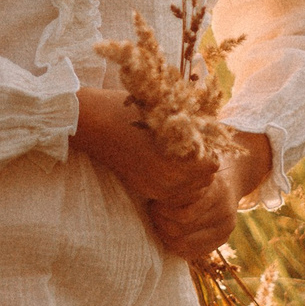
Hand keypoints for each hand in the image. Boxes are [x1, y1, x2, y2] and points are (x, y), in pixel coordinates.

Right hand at [71, 88, 216, 205]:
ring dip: (189, 176)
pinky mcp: (145, 190)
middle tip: (189, 146)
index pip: (213, 164)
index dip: (208, 150)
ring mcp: (155, 188)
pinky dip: (175, 183)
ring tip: (176, 155)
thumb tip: (213, 129)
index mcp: (177, 160)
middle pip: (205, 180)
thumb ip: (191, 126)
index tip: (197, 138)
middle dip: (201, 165)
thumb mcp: (165, 111)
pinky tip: (164, 164)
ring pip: (191, 190)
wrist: (91, 123)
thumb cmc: (127, 109)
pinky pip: (173, 195)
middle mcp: (169, 180)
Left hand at [146, 131, 273, 262]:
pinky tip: (168, 232)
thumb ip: (177, 172)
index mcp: (218, 192)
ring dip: (165, 233)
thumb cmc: (201, 167)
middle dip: (161, 220)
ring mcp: (226, 228)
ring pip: (184, 243)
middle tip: (152, 209)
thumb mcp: (192, 164)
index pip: (183, 213)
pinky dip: (175, 245)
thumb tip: (146, 174)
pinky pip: (193, 252)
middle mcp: (225, 212)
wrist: (232, 176)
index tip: (153, 198)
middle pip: (182, 228)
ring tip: (158, 220)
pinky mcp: (223, 239)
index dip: (162, 209)